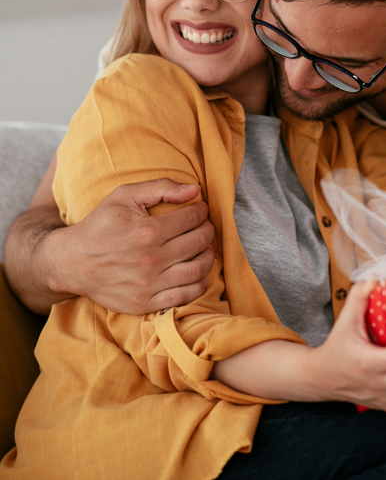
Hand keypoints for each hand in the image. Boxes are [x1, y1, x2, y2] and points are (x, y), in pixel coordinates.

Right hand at [47, 178, 214, 313]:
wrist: (72, 262)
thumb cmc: (101, 224)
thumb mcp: (124, 195)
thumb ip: (161, 187)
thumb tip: (195, 189)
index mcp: (147, 231)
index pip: (193, 218)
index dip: (202, 211)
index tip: (200, 210)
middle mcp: (151, 259)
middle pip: (200, 242)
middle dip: (208, 230)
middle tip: (204, 226)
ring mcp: (149, 284)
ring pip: (199, 269)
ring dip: (208, 255)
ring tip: (203, 247)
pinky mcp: (146, 303)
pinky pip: (187, 295)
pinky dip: (199, 282)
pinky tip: (196, 271)